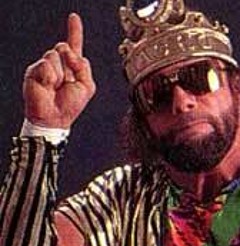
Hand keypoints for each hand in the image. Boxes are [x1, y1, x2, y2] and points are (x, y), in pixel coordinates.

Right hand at [23, 13, 95, 128]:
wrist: (54, 117)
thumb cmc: (70, 106)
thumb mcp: (87, 87)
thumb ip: (84, 68)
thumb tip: (73, 53)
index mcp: (73, 67)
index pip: (74, 46)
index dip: (75, 32)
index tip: (74, 18)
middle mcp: (59, 64)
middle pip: (65, 47)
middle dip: (69, 62)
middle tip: (66, 83)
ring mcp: (46, 66)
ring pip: (55, 55)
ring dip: (60, 74)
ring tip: (56, 88)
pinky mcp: (35, 70)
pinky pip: (46, 64)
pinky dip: (49, 77)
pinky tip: (48, 87)